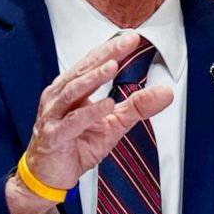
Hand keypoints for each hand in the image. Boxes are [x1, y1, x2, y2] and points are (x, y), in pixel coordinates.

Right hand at [6, 31, 172, 213]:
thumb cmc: (74, 146)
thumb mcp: (113, 125)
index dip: (111, 49)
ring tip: (113, 66)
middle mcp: (59, 97)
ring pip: (73, 91)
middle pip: (83, 70)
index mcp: (71, 89)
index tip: (132, 38)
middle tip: (126, 42)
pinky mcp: (54, 136)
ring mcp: (54, 115)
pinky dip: (89, 112)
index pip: (92, 63)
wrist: (47, 176)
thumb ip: (137, 107)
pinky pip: (72, 122)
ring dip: (94, 78)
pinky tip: (106, 105)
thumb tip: (165, 92)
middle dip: (106, 55)